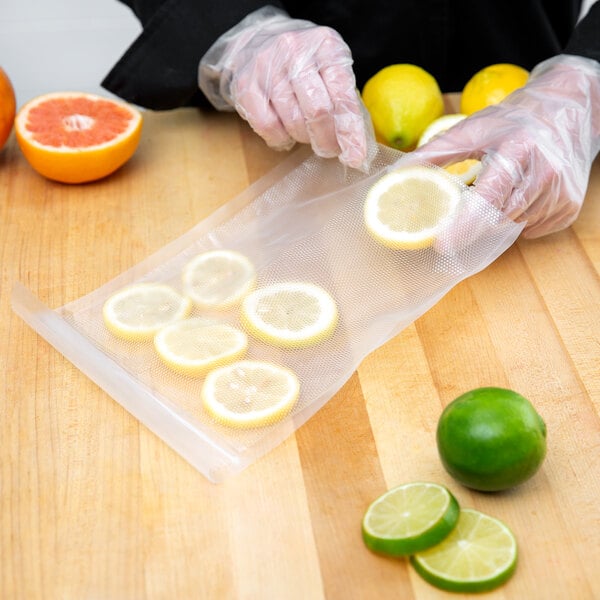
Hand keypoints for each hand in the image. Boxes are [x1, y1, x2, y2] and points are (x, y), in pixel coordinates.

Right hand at [199, 7, 371, 169]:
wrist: (257, 43)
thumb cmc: (304, 65)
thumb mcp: (330, 70)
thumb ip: (345, 102)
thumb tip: (355, 148)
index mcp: (326, 46)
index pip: (343, 96)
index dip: (350, 131)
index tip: (355, 157)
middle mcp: (295, 51)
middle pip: (318, 111)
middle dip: (327, 140)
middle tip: (329, 149)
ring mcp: (267, 66)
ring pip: (293, 121)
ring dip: (303, 138)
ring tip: (305, 133)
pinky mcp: (246, 85)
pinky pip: (268, 126)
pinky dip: (280, 138)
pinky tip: (285, 132)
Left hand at [412, 55, 599, 237]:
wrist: (569, 108)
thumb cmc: (512, 121)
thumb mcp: (472, 128)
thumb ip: (435, 154)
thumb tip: (396, 175)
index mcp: (518, 148)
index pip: (489, 196)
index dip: (464, 224)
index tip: (441, 244)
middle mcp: (545, 172)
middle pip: (497, 217)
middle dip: (475, 218)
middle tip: (468, 200)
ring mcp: (561, 192)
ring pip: (512, 225)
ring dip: (497, 215)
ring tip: (503, 184)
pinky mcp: (570, 207)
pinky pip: (531, 229)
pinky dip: (519, 218)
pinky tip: (522, 192)